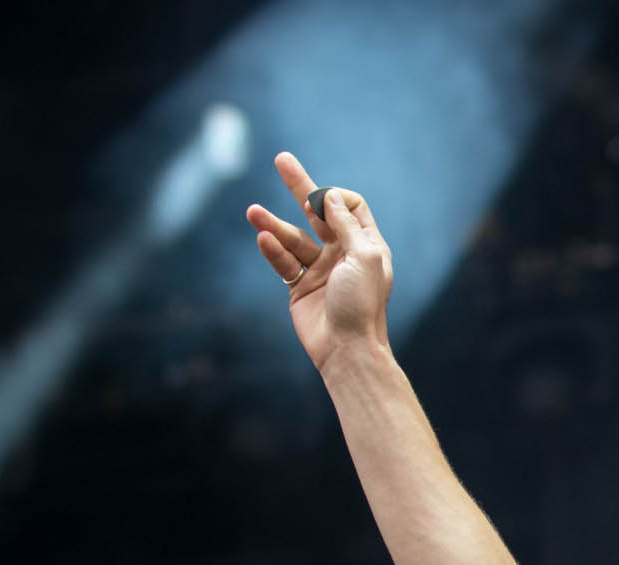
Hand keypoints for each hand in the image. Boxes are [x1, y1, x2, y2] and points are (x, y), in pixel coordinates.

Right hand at [244, 150, 392, 371]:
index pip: (349, 207)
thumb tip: (330, 196)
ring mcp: (320, 270)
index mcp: (365, 245)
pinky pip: (283, 262)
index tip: (322, 200)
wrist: (347, 350)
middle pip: (317, 213)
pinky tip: (262, 239)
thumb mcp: (363, 257)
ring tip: (252, 212)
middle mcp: (343, 254)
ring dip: (273, 225)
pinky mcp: (299, 288)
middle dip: (299, 187)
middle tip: (282, 159)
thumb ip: (346, 225)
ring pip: (293, 238)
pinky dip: (273, 250)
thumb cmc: (362, 305)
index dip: (335, 198)